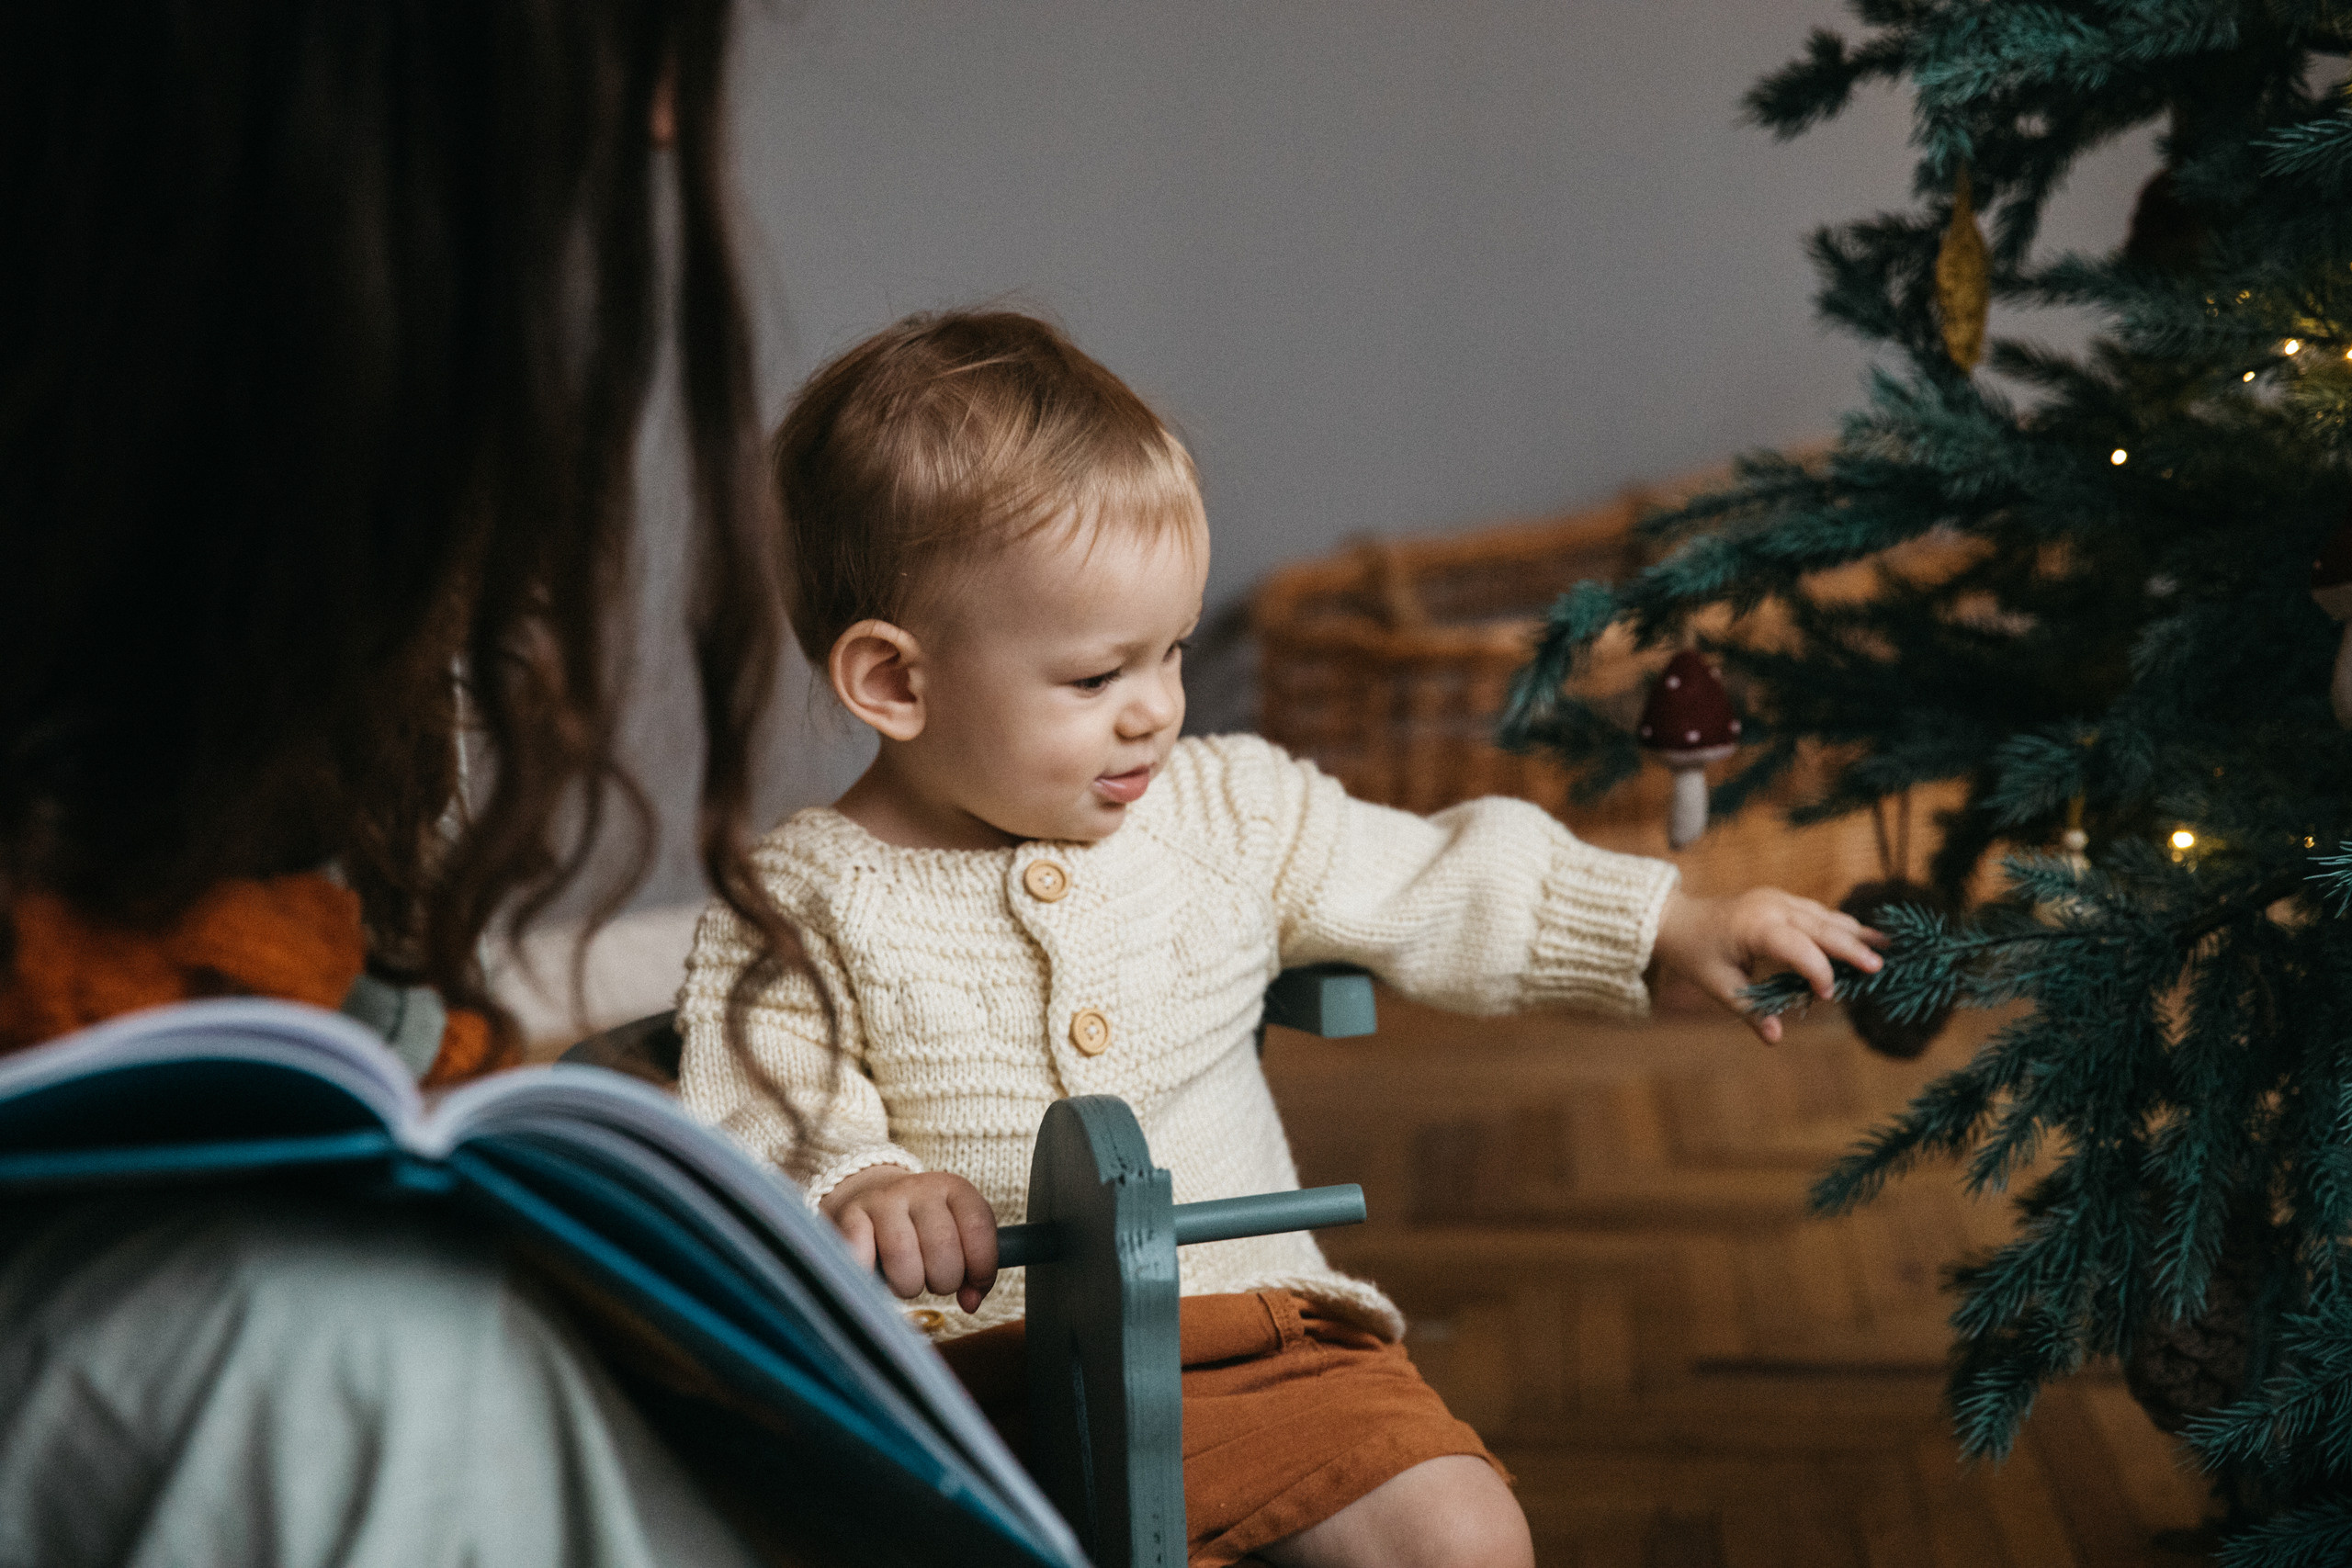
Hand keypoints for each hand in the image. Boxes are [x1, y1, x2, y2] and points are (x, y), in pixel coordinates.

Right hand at [820, 1165, 999, 1311]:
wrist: (874, 1197)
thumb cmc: (923, 1228)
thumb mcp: (958, 1235)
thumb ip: (974, 1269)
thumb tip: (971, 1302)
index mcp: (955, 1189)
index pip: (978, 1227)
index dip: (981, 1268)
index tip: (972, 1288)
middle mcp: (920, 1188)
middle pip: (943, 1248)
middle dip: (943, 1281)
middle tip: (933, 1281)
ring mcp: (884, 1200)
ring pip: (903, 1257)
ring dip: (908, 1286)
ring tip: (906, 1281)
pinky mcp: (851, 1216)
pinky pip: (863, 1258)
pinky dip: (871, 1279)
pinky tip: (876, 1276)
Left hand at [1650, 887, 1884, 1043]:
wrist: (1678, 919)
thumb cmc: (1696, 955)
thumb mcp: (1718, 987)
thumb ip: (1751, 1011)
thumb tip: (1775, 1039)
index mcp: (1754, 928)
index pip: (1797, 947)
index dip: (1817, 970)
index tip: (1829, 995)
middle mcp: (1771, 907)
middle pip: (1820, 926)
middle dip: (1851, 947)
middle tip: (1879, 967)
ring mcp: (1778, 899)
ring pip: (1824, 915)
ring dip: (1853, 932)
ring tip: (1886, 947)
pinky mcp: (1782, 899)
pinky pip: (1817, 912)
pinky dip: (1840, 925)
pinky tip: (1864, 937)